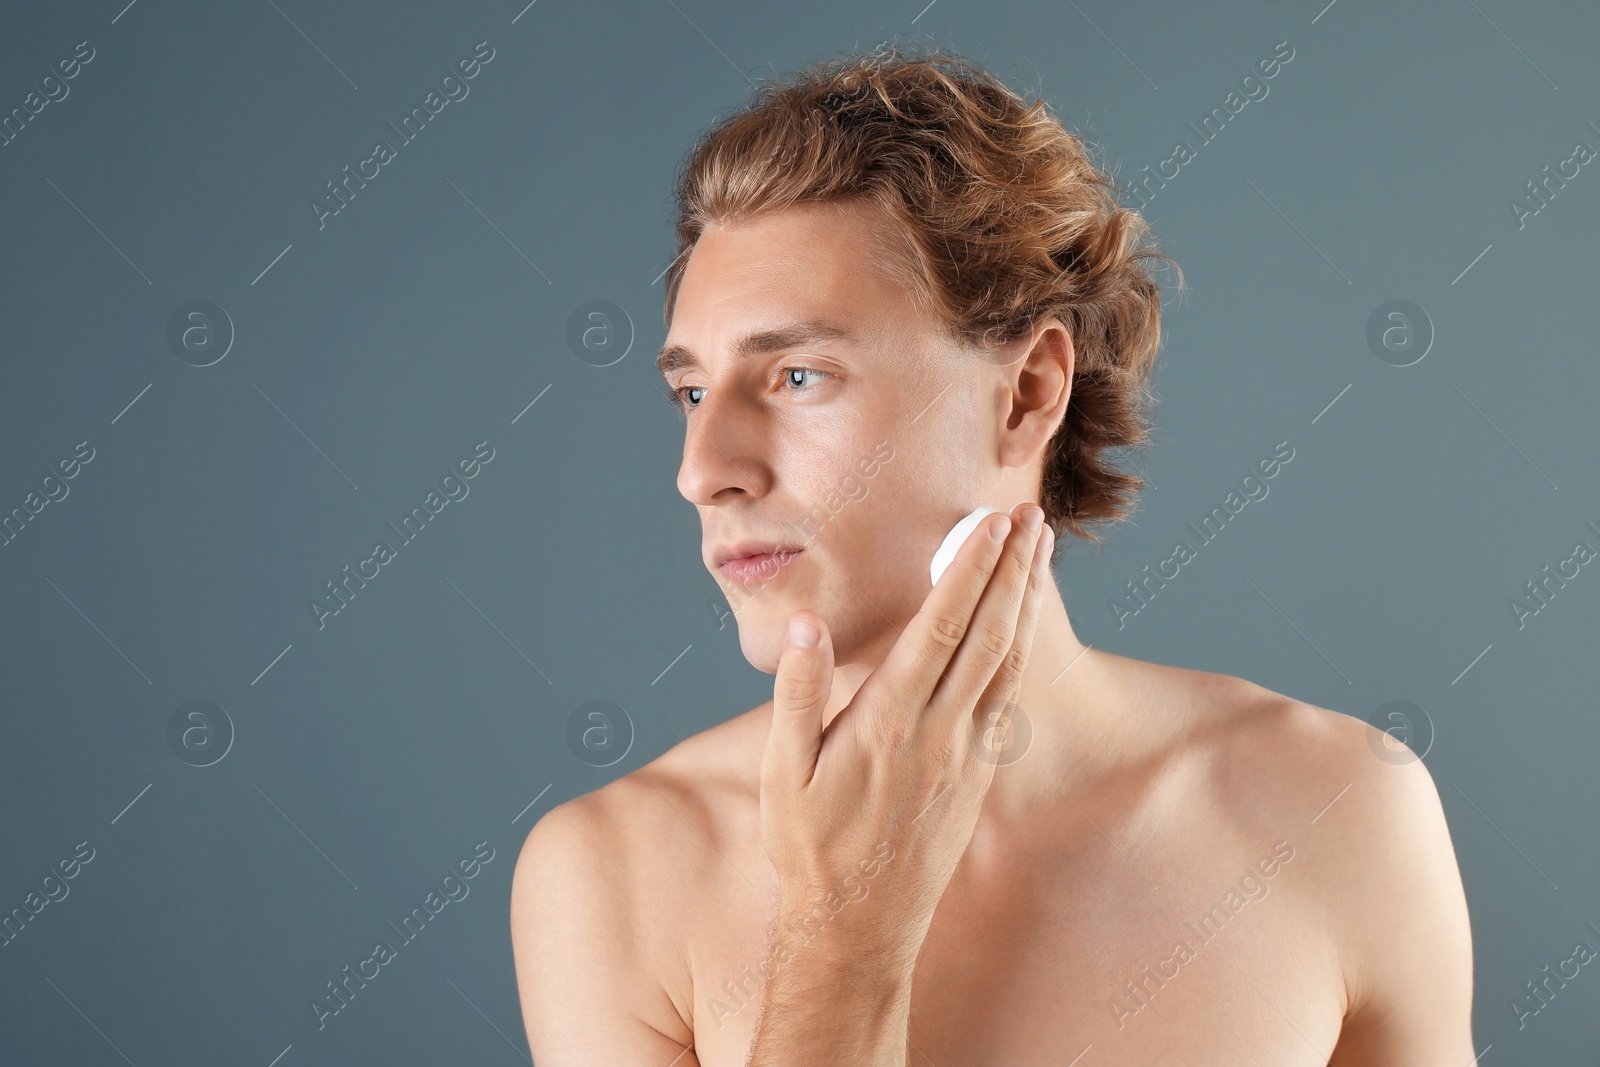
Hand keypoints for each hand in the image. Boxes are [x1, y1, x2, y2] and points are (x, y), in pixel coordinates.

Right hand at [758, 502, 1052, 965]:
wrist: (858, 926)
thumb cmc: (810, 848)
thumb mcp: (783, 774)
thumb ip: (796, 695)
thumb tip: (805, 626)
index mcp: (887, 723)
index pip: (939, 628)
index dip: (971, 570)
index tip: (990, 523)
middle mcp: (938, 733)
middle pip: (988, 634)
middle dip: (1012, 568)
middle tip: (1030, 515)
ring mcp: (966, 755)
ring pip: (1008, 662)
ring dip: (1027, 601)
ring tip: (1039, 551)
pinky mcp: (978, 775)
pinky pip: (1007, 696)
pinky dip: (1020, 647)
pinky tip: (1022, 623)